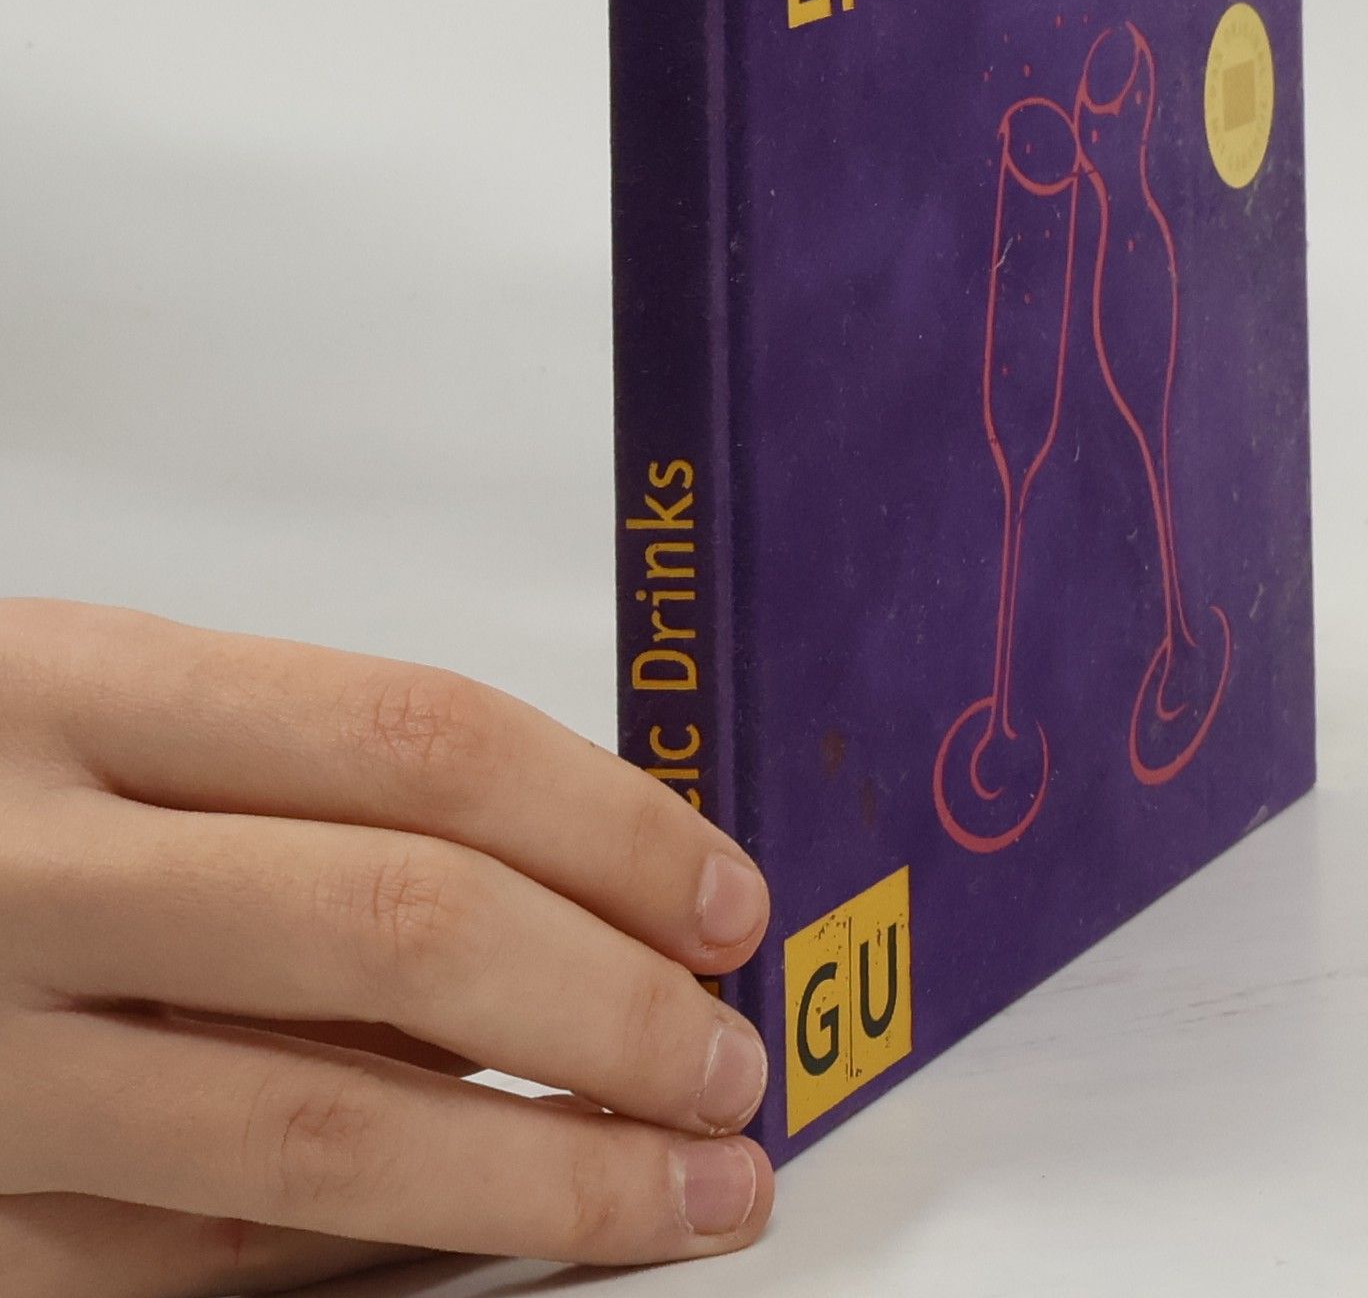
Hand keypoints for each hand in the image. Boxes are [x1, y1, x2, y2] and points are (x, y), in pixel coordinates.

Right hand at [0, 598, 774, 1295]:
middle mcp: (8, 865)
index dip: (611, 825)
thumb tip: (585, 882)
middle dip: (612, 1011)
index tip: (726, 899)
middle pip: (398, 931)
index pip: (421, 741)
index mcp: (68, 687)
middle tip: (734, 1063)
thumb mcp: (89, 714)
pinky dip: (368, 1251)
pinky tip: (485, 1233)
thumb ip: (299, 789)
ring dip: (542, 1175)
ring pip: (310, 1134)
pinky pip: (191, 1256)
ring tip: (691, 1185)